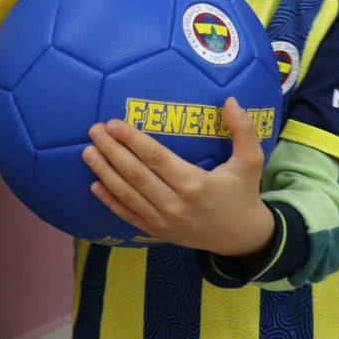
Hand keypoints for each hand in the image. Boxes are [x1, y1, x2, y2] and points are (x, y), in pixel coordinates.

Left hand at [82, 98, 274, 260]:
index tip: (114, 123)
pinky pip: (128, 215)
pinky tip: (94, 185)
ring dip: (104, 172)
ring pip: (127, 195)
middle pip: (135, 174)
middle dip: (111, 151)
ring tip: (88, 152)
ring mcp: (163, 221)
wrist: (242, 238)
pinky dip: (109, 201)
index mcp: (194, 184)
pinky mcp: (157, 232)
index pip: (155, 158)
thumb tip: (231, 100)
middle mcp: (175, 204)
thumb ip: (243, 130)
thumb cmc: (243, 194)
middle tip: (94, 131)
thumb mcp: (250, 161)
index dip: (132, 140)